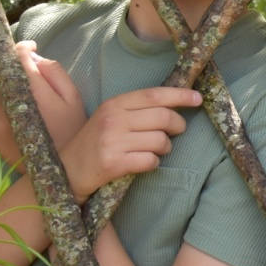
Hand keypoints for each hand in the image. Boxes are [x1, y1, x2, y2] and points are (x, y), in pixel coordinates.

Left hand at [0, 42, 86, 167]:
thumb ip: (54, 72)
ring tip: (20, 96)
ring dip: (3, 87)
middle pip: (3, 73)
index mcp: (35, 92)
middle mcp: (10, 105)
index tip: (30, 47)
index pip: (18, 57)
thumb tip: (32, 56)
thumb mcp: (74, 99)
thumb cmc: (73, 131)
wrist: (62, 172)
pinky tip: (2, 110)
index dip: (23, 48)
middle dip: (15, 70)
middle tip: (30, 76)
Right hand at [56, 85, 200, 201]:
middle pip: (164, 117)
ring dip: (164, 148)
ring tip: (153, 150)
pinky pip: (151, 161)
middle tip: (176, 132)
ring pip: (161, 141)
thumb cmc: (95, 142)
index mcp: (114, 104)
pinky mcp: (114, 163)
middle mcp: (113, 120)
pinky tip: (142, 163)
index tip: (198, 99)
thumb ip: (138, 109)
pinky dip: (153, 163)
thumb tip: (176, 105)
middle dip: (178, 126)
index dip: (180, 96)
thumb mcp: (111, 117)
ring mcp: (113, 142)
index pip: (155, 95)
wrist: (67, 170)